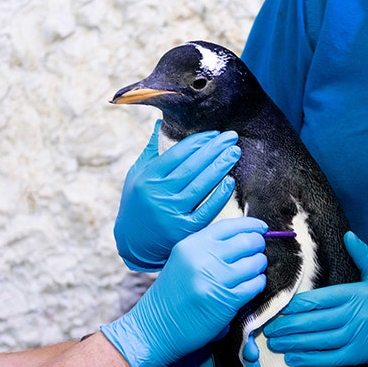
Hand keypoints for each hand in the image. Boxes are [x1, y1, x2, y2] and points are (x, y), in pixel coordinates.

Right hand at [102, 218, 267, 366]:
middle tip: (259, 251)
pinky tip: (252, 286)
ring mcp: (213, 279)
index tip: (262, 228)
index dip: (251, 225)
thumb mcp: (183, 261)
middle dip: (258, 246)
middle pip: (246, 241)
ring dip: (259, 266)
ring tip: (255, 270)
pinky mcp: (225, 301)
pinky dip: (258, 284)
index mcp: (191, 244)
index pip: (229, 225)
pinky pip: (254, 285)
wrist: (154, 328)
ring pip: (254, 263)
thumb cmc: (171, 295)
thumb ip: (208, 247)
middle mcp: (202, 258)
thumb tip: (244, 235)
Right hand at [114, 120, 241, 270]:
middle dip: (214, 150)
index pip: (177, 154)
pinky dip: (219, 196)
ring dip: (220, 167)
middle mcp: (159, 194)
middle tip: (231, 137)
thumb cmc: (137, 203)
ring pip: (201, 186)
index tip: (214, 134)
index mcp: (148, 178)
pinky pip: (206, 210)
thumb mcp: (137, 176)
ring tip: (234, 152)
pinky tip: (230, 182)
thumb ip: (151, 151)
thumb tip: (160, 123)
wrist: (133, 242)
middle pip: (192, 167)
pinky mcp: (184, 231)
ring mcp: (172, 213)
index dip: (198, 142)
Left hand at [264, 231, 367, 366]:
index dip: (295, 306)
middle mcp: (353, 315)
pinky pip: (328, 358)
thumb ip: (362, 254)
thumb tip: (349, 235)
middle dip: (287, 326)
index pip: (318, 300)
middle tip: (267, 327)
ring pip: (317, 340)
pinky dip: (309, 358)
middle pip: (313, 321)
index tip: (278, 308)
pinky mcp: (356, 354)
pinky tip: (292, 357)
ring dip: (293, 342)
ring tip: (273, 343)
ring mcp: (354, 337)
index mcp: (354, 294)